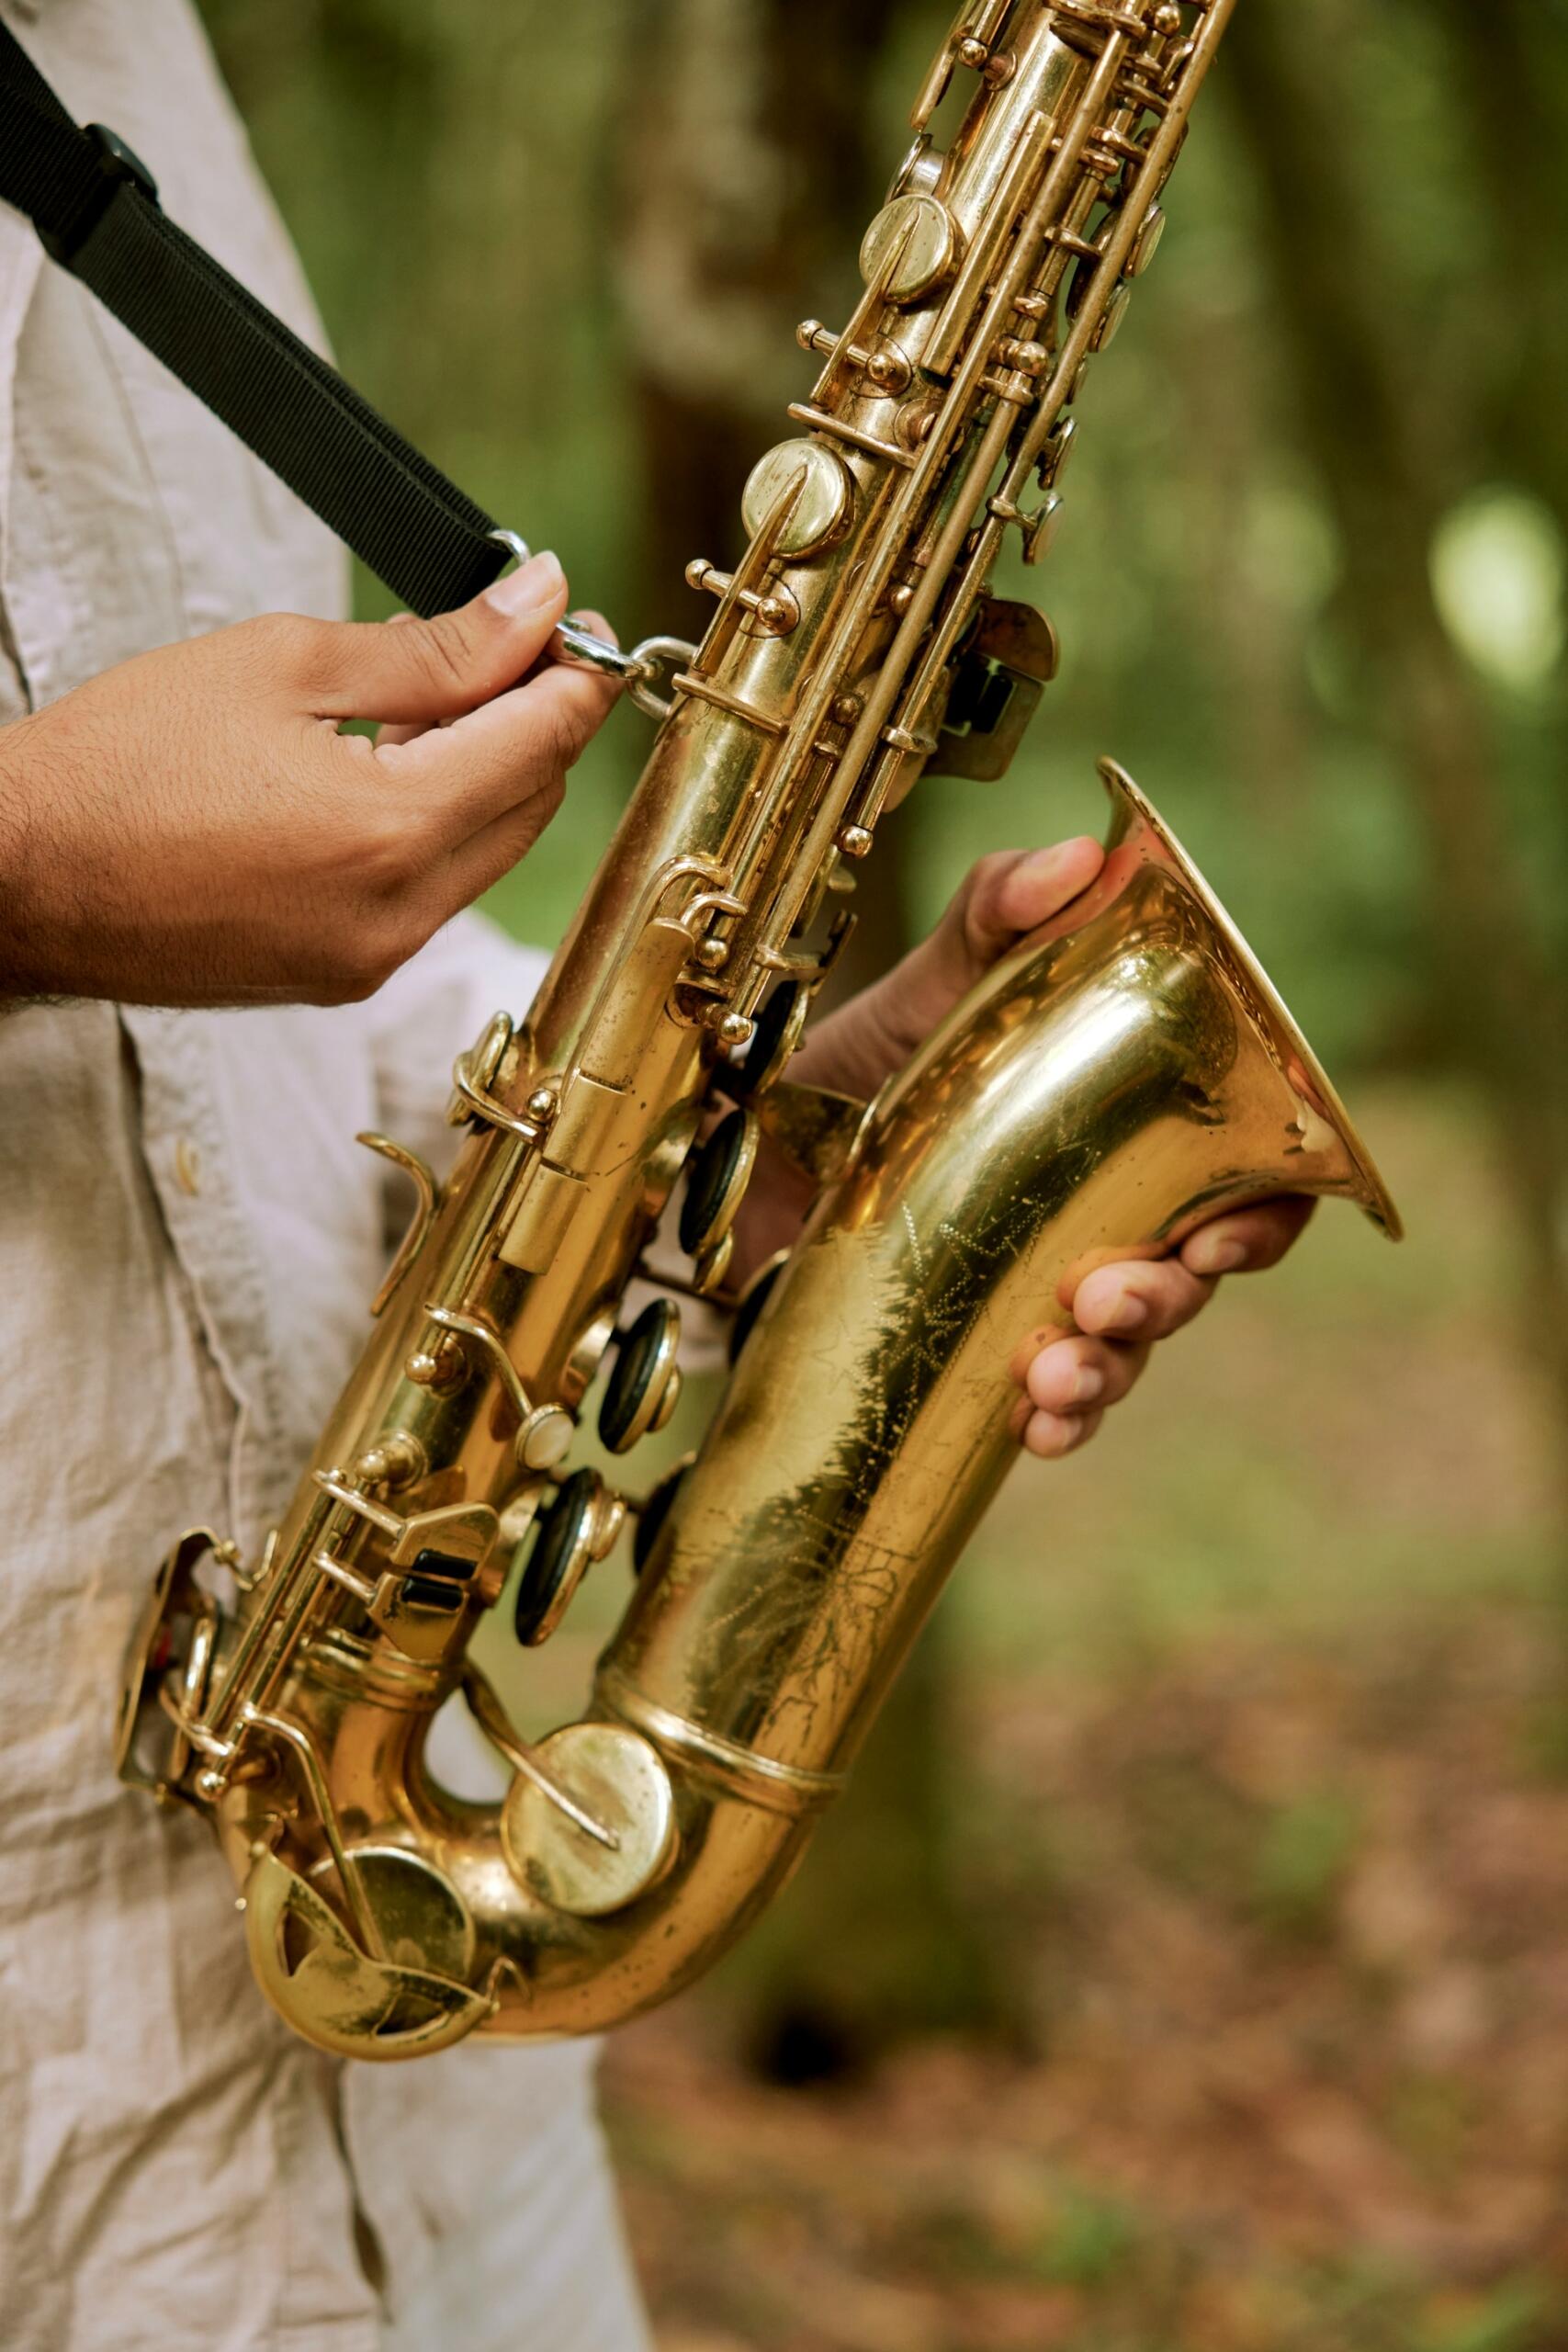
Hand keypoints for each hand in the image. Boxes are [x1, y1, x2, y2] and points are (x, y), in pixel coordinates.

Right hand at [0, 551, 616, 1008]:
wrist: (17, 874)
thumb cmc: (119, 763)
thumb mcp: (283, 665)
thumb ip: (434, 648)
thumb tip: (536, 605)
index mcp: (389, 832)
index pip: (541, 744)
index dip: (575, 674)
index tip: (582, 624)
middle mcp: (397, 916)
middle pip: (530, 806)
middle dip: (538, 721)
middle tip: (516, 646)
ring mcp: (372, 960)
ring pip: (486, 855)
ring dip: (487, 775)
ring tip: (432, 700)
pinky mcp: (341, 978)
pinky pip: (429, 895)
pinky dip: (433, 829)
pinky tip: (387, 771)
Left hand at [740, 839, 1312, 1456]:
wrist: (729, 1172)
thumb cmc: (841, 1078)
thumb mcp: (913, 994)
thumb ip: (991, 918)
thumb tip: (1079, 857)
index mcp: (1121, 1133)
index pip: (1242, 1179)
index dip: (1267, 1214)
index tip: (1225, 1235)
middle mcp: (1101, 1219)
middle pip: (1192, 1277)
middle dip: (1169, 1299)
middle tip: (1105, 1296)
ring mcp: (1043, 1294)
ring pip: (1127, 1350)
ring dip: (1112, 1370)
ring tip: (1054, 1373)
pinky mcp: (978, 1356)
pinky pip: (1051, 1411)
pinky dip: (1060, 1426)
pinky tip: (1034, 1429)